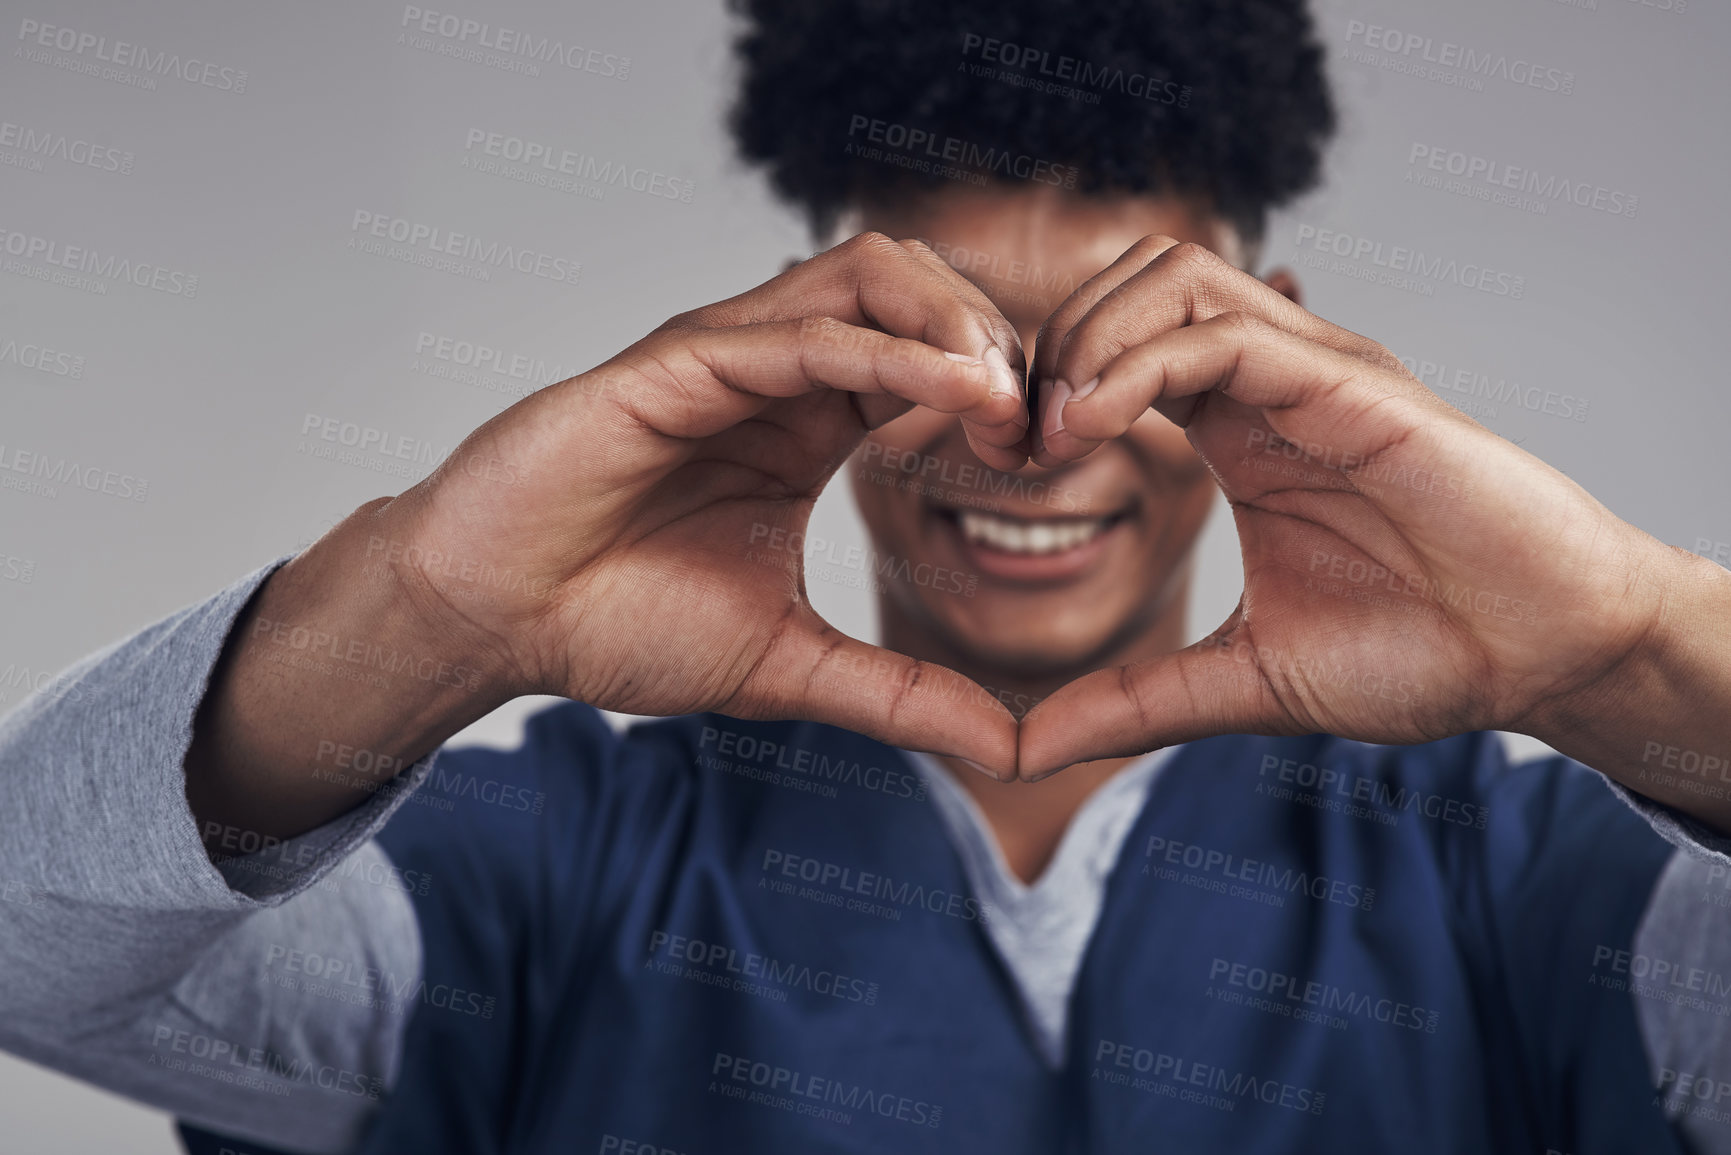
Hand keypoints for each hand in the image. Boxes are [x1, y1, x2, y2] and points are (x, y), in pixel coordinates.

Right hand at [387, 233, 1029, 768]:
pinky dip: (887, 349)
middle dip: (1001, 341)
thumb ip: (901, 695)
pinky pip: (800, 331)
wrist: (496, 622)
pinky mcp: (677, 363)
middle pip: (923, 290)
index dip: (1011, 393)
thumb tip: (1010, 752)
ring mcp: (730, 356)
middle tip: (1042, 427)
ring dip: (956, 322)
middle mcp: (780, 373)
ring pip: (871, 274)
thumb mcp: (790, 666)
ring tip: (1006, 399)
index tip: (1055, 458)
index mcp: (814, 423)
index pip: (941, 359)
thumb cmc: (616, 623)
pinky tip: (955, 390)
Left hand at [1015, 238, 1678, 780]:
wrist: (1541, 658)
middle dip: (1051, 344)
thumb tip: (1019, 751)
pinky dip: (1141, 363)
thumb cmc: (1420, 652)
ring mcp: (1313, 373)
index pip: (1115, 346)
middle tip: (1013, 439)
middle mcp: (1270, 383)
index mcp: (1237, 429)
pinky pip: (1229, 334)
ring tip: (1054, 431)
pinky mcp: (1355, 387)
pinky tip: (1094, 428)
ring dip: (1089, 337)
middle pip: (1131, 282)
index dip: (1043, 386)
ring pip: (1173, 276)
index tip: (1002, 463)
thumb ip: (1131, 703)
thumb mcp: (1241, 682)